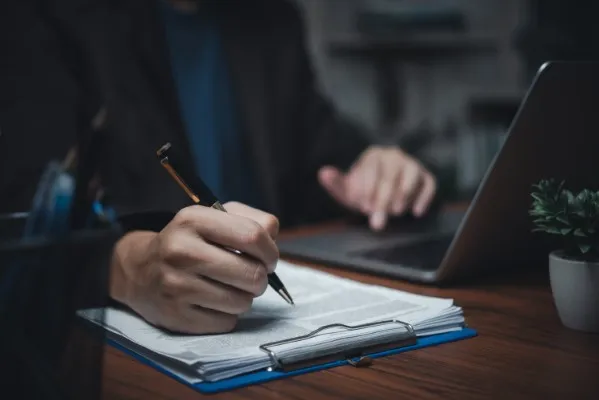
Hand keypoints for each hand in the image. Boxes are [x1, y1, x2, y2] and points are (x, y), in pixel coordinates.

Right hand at [109, 202, 279, 333]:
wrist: (139, 270)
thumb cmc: (189, 241)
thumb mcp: (214, 217)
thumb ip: (251, 221)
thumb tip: (272, 240)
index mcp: (193, 220)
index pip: (253, 236)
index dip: (270, 252)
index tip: (267, 259)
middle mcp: (181, 251)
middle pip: (252, 274)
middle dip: (260, 278)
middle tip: (251, 276)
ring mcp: (176, 286)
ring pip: (242, 302)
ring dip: (244, 298)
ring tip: (229, 288)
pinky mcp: (176, 316)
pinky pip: (226, 322)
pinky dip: (227, 315)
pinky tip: (213, 302)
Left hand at [318, 146, 436, 230]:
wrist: (383, 196)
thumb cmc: (363, 192)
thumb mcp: (347, 191)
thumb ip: (336, 183)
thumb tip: (323, 173)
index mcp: (373, 155)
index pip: (371, 170)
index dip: (367, 190)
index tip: (363, 207)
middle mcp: (394, 156)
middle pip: (391, 175)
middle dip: (384, 199)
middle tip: (378, 221)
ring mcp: (412, 165)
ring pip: (411, 176)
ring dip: (404, 195)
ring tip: (395, 212)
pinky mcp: (426, 177)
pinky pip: (429, 184)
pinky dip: (424, 198)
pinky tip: (415, 213)